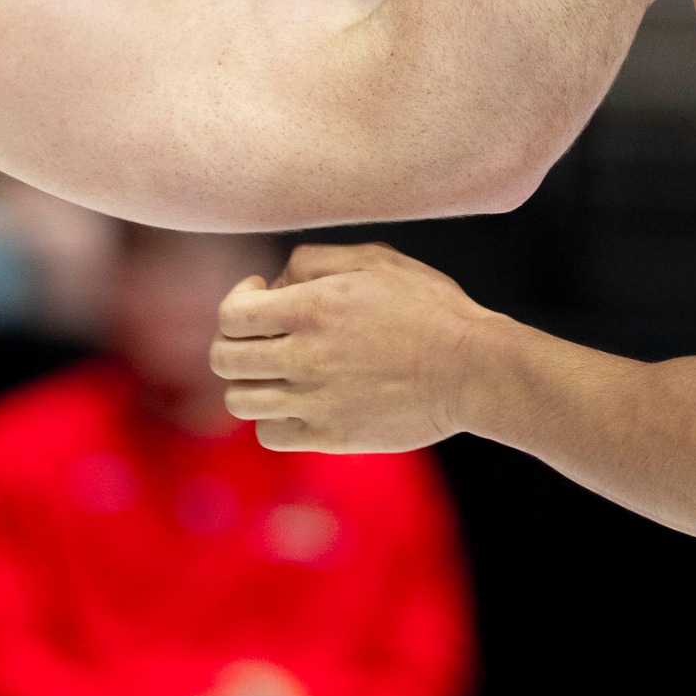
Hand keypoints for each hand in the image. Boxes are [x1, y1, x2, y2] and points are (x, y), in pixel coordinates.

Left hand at [213, 243, 490, 451]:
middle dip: (233, 340)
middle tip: (261, 334)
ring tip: (275, 370)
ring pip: (239, 401)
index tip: (260, 295)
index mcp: (311, 309)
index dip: (236, 301)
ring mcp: (315, 403)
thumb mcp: (376, 258)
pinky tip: (295, 400)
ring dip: (248, 380)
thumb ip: (315, 260)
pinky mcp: (331, 437)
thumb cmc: (429, 307)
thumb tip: (277, 282)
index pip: (231, 314)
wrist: (471, 370)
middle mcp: (304, 358)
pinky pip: (270, 435)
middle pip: (224, 359)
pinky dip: (271, 418)